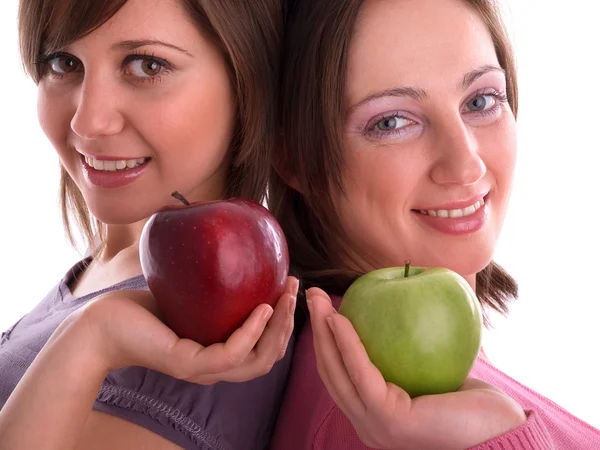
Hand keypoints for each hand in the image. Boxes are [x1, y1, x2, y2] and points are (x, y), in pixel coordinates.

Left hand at [66, 276, 297, 383]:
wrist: (104, 322)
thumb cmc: (147, 307)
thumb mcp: (193, 294)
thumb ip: (219, 285)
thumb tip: (240, 245)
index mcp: (219, 354)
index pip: (264, 349)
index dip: (284, 323)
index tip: (290, 287)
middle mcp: (215, 367)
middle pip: (268, 357)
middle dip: (289, 324)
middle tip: (295, 288)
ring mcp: (202, 368)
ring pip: (257, 360)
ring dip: (279, 328)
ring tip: (285, 296)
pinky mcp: (187, 363)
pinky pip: (231, 353)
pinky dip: (252, 332)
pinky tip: (263, 308)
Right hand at [306, 287, 525, 449]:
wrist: (499, 433)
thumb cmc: (471, 405)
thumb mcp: (429, 374)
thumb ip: (409, 356)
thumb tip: (401, 314)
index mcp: (373, 416)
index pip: (340, 375)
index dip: (326, 341)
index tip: (323, 308)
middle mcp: (366, 423)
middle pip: (331, 370)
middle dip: (317, 330)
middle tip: (312, 296)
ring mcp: (373, 424)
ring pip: (336, 370)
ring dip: (323, 331)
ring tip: (318, 300)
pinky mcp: (385, 417)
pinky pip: (360, 372)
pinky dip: (347, 342)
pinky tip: (341, 317)